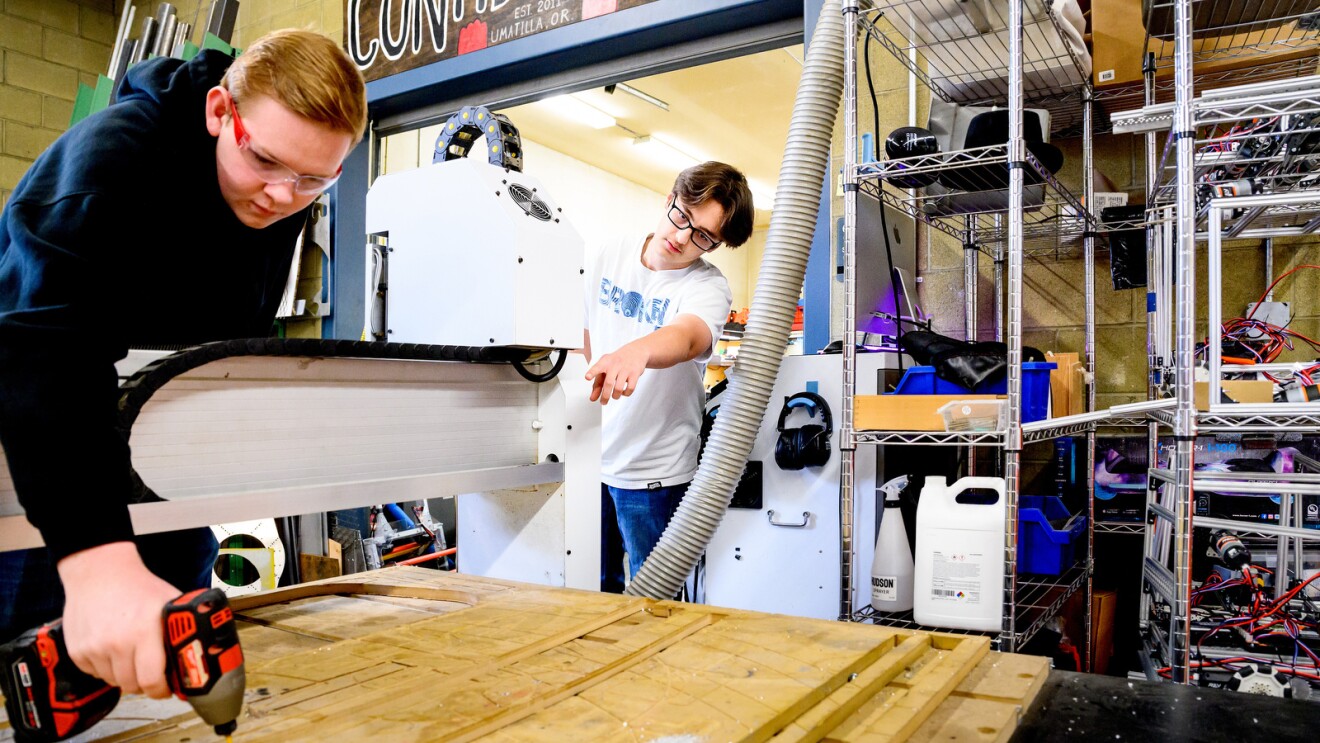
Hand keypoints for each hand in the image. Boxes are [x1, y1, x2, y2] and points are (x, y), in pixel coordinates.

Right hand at [56, 542, 182, 697]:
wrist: (99, 572)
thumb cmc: (138, 586)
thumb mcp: (169, 602)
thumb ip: (184, 626)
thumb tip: (201, 649)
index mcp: (144, 631)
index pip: (151, 680)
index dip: (161, 690)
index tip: (166, 689)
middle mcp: (117, 642)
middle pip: (132, 685)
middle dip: (145, 683)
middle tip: (151, 672)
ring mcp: (94, 648)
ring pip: (114, 681)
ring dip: (125, 675)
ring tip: (131, 654)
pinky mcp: (77, 652)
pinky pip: (95, 674)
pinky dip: (105, 668)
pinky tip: (112, 648)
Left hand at [585, 342, 648, 404]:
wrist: (636, 351)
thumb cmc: (617, 361)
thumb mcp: (605, 367)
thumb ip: (598, 383)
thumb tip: (593, 398)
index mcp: (605, 362)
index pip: (597, 367)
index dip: (592, 372)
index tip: (587, 377)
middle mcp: (615, 364)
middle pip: (608, 383)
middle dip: (605, 396)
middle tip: (603, 402)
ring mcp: (626, 369)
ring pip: (619, 388)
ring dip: (615, 396)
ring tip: (614, 396)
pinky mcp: (635, 373)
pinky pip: (630, 388)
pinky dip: (626, 393)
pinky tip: (623, 392)